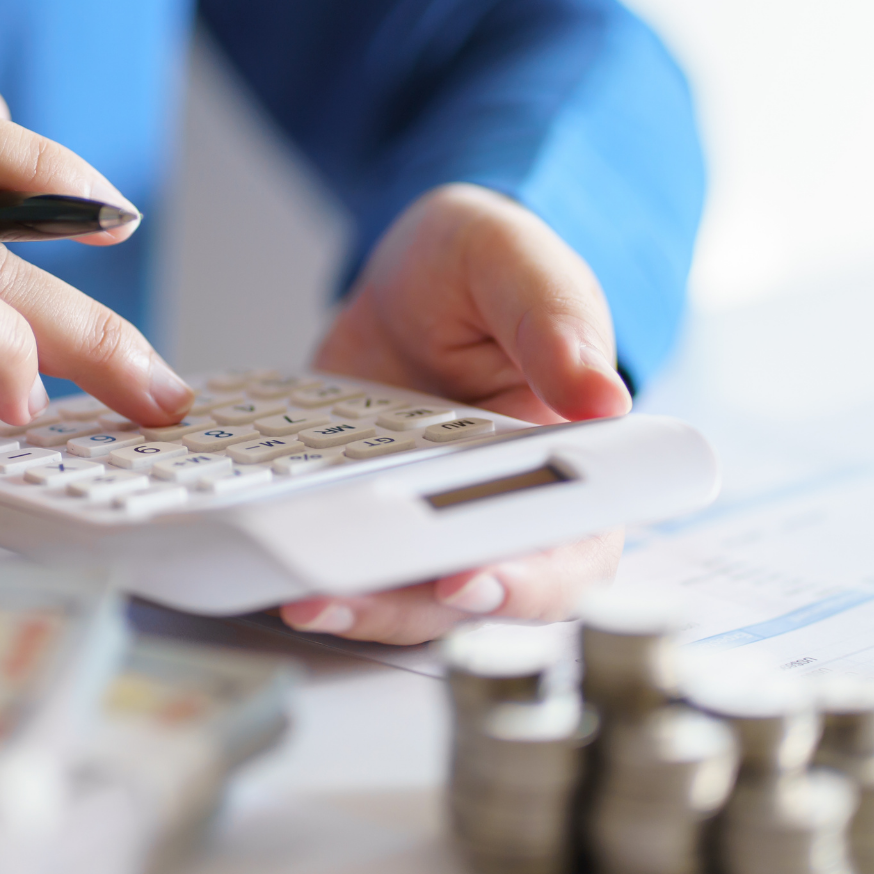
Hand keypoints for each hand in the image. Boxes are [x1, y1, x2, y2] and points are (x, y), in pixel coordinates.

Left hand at [284, 183, 631, 643]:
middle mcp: (505, 510)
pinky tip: (269, 564)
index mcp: (574, 461)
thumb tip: (604, 398)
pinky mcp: (368, 522)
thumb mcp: (518, 266)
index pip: (571, 549)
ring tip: (301, 596)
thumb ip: (556, 324)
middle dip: (412, 606)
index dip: (528, 582)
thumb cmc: (482, 270)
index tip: (471, 578)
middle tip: (348, 594)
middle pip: (476, 593)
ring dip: (356, 607)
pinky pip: (348, 562)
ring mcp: (430, 524)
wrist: (404, 282)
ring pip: (406, 596)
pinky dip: (312, 571)